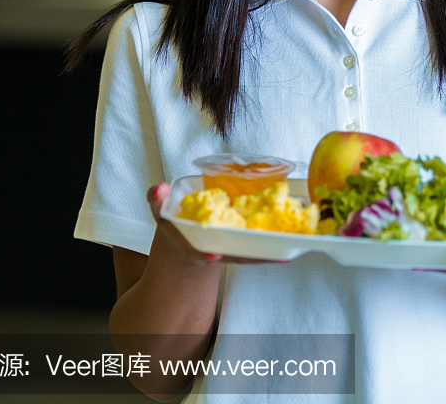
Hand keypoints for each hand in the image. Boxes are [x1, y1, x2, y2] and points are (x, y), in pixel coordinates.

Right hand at [146, 182, 280, 265]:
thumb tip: (159, 188)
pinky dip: (269, 252)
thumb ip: (157, 199)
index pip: (194, 250)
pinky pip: (253, 252)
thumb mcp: (161, 211)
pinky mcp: (237, 249)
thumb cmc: (174, 223)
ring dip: (264, 255)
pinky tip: (288, 252)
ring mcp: (224, 252)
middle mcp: (207, 252)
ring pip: (245, 256)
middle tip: (268, 257)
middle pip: (228, 256)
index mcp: (187, 244)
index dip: (204, 252)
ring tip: (285, 254)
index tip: (212, 255)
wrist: (181, 243)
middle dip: (246, 257)